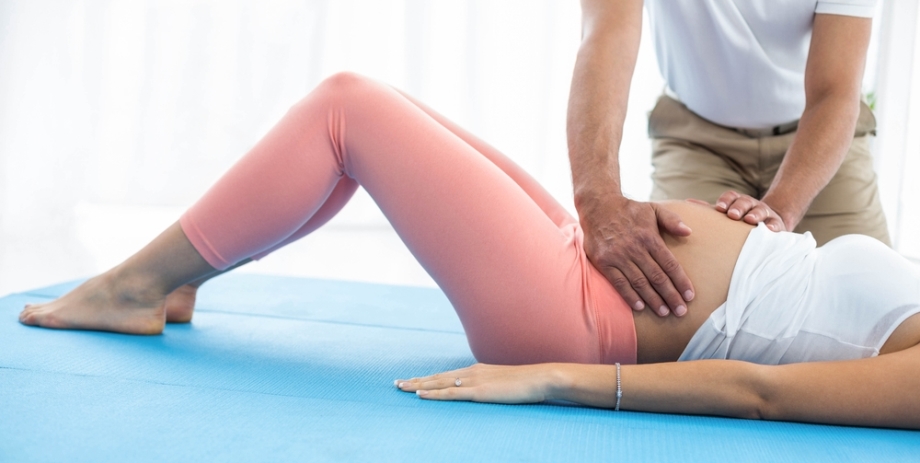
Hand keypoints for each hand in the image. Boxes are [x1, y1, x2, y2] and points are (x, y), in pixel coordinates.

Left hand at [395, 363, 556, 403]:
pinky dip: (434, 393)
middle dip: (416, 380)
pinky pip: (451, 393)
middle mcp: (471, 372)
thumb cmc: (526, 383)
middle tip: (396, 383)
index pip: (446, 375)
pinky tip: (421, 394)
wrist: (540, 378)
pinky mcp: (479, 391)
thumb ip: (491, 386)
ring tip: (401, 387)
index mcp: (476, 370)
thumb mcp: (504, 384)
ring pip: (439, 383)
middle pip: (437, 377)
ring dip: (418, 385)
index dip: (428, 378)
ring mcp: (474, 381)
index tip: (412, 381)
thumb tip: (484, 392)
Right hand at [580, 195, 693, 316]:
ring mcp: (618, 256)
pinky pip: (619, 283)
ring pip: (639, 283)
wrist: (598, 206)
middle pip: (657, 277)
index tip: (690, 296)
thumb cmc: (629, 210)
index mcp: (649, 237)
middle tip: (681, 311)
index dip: (681, 281)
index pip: (669, 264)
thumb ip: (672, 220)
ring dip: (653, 300)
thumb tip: (689, 232)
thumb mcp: (653, 208)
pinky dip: (630, 296)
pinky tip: (640, 306)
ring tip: (664, 313)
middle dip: (671, 296)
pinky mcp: (604, 262)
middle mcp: (635, 248)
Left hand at [714, 191, 787, 231]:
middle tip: (732, 215)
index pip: (731, 196)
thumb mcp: (725, 214)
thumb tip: (686, 202)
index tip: (719, 208)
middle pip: (745, 202)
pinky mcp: (776, 225)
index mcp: (738, 202)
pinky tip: (770, 230)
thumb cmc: (740, 222)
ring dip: (755, 214)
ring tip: (750, 220)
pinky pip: (776, 224)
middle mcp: (751, 205)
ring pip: (761, 210)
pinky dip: (773, 226)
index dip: (725, 200)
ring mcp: (765, 214)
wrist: (767, 226)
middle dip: (738, 207)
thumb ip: (708, 210)